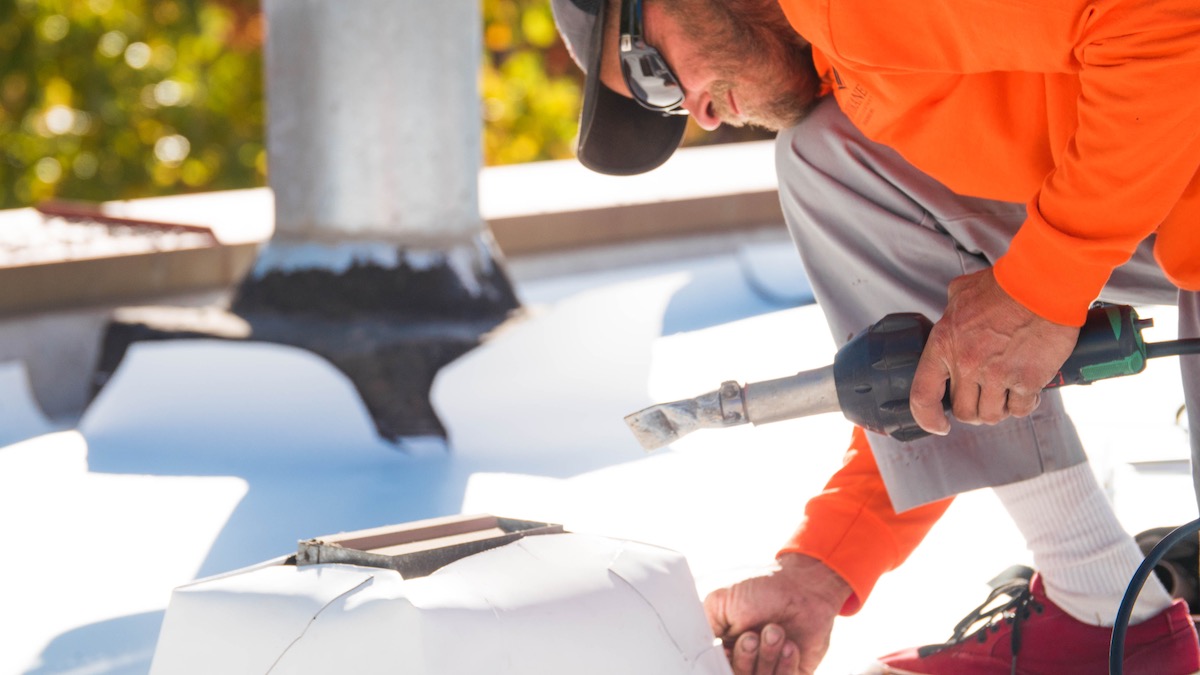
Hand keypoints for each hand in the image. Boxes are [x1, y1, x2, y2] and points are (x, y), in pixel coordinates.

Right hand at [704, 554, 851, 674]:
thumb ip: (705, 628)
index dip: (721, 662)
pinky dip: (786, 665)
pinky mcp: (794, 672)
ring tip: (776, 631)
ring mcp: (770, 666)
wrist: (804, 585)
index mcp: (725, 644)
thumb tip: (698, 652)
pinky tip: (790, 644)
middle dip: (744, 658)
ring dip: (767, 657)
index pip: (716, 667)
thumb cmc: (763, 588)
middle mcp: (746, 659)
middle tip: (753, 636)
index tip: (726, 649)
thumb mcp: (721, 601)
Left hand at [909, 268, 1079, 434]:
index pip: (923, 394)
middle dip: (974, 408)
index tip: (939, 425)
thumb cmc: (1005, 284)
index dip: (927, 417)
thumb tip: (950, 319)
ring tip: (1007, 393)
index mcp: (944, 344)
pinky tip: (1028, 390)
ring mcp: (996, 374)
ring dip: (999, 409)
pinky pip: (1020, 409)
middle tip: (985, 397)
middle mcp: (966, 363)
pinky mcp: (1027, 379)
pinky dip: (1024, 405)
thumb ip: (950, 312)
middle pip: (963, 410)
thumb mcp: (961, 293)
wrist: (1043, 283)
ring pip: (991, 415)